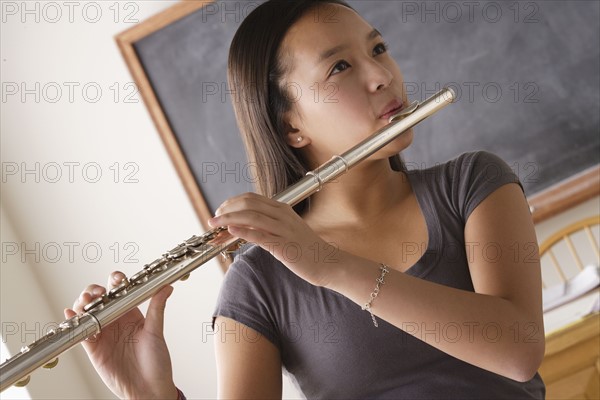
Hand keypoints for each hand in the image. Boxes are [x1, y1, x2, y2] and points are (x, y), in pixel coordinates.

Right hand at [64, 271, 177, 399]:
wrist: (148, 389)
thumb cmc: (156, 362)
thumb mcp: (155, 332)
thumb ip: (157, 308)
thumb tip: (166, 287)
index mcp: (131, 314)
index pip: (120, 292)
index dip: (116, 282)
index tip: (117, 278)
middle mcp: (115, 321)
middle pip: (99, 299)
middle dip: (94, 291)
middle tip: (98, 292)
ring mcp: (103, 333)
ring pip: (87, 313)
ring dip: (82, 304)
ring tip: (85, 301)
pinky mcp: (93, 348)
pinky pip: (81, 332)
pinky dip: (74, 322)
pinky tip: (71, 314)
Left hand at [208, 192, 336, 286]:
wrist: (327, 263)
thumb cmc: (305, 249)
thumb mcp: (286, 230)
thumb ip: (267, 225)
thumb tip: (245, 225)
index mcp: (282, 209)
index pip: (251, 198)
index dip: (232, 202)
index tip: (220, 210)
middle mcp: (283, 215)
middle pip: (249, 204)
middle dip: (227, 209)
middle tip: (214, 219)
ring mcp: (284, 230)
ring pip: (251, 217)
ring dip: (229, 219)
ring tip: (215, 224)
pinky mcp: (284, 246)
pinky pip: (260, 235)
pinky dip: (243, 231)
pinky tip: (231, 231)